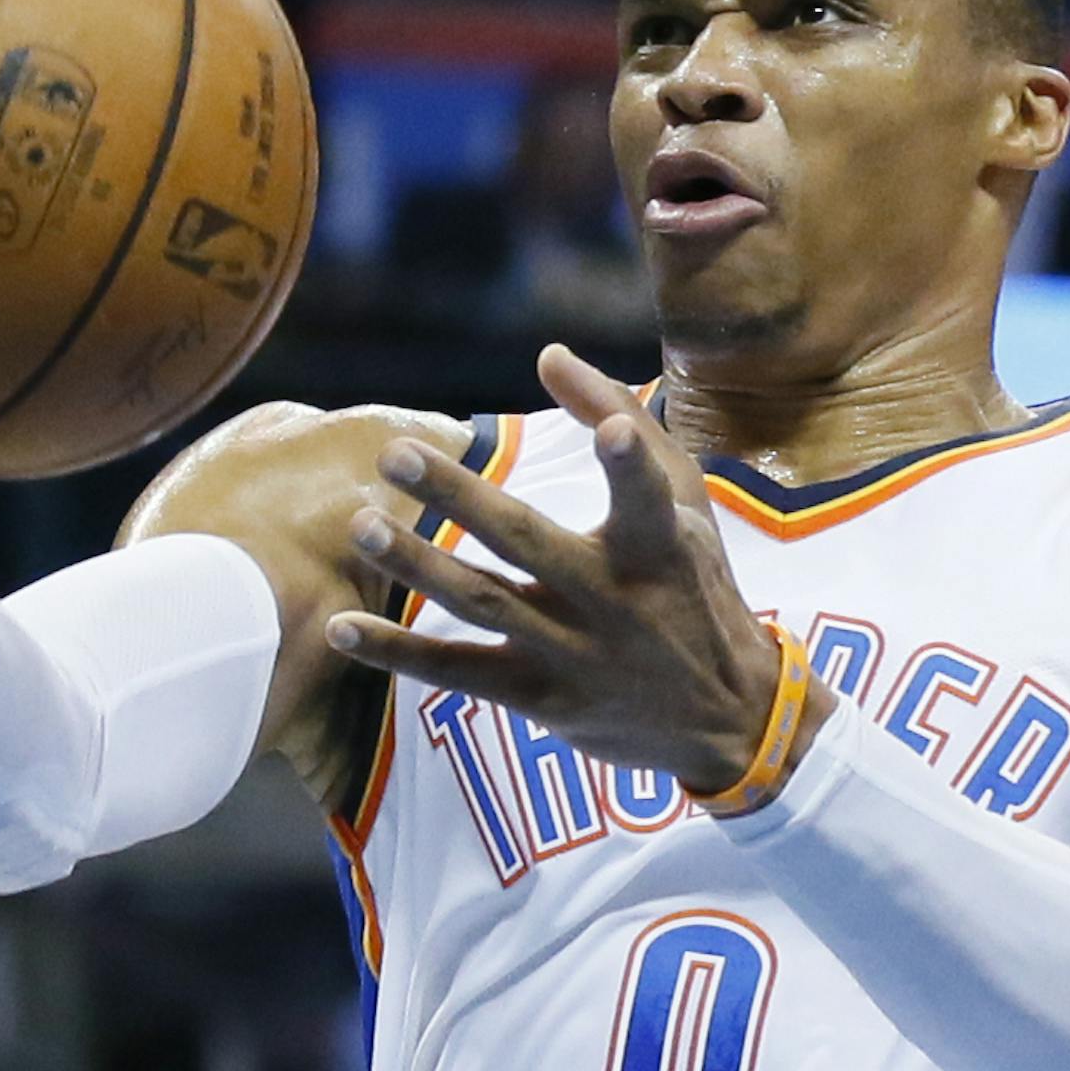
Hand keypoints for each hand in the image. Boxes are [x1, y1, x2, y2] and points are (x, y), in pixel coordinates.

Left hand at [325, 345, 824, 793]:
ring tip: (362, 525)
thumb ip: (620, 416)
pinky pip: (460, 672)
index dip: (631, 464)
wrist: (726, 717)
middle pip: (527, 542)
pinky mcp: (542, 698)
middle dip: (460, 497)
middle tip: (396, 454)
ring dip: (418, 565)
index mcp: (660, 545)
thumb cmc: (696, 584)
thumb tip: (548, 353)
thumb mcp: (686, 501)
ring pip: (484, 603)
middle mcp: (614, 599)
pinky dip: (400, 654)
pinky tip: (343, 628)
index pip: (648, 497)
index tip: (613, 432)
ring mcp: (574, 653)